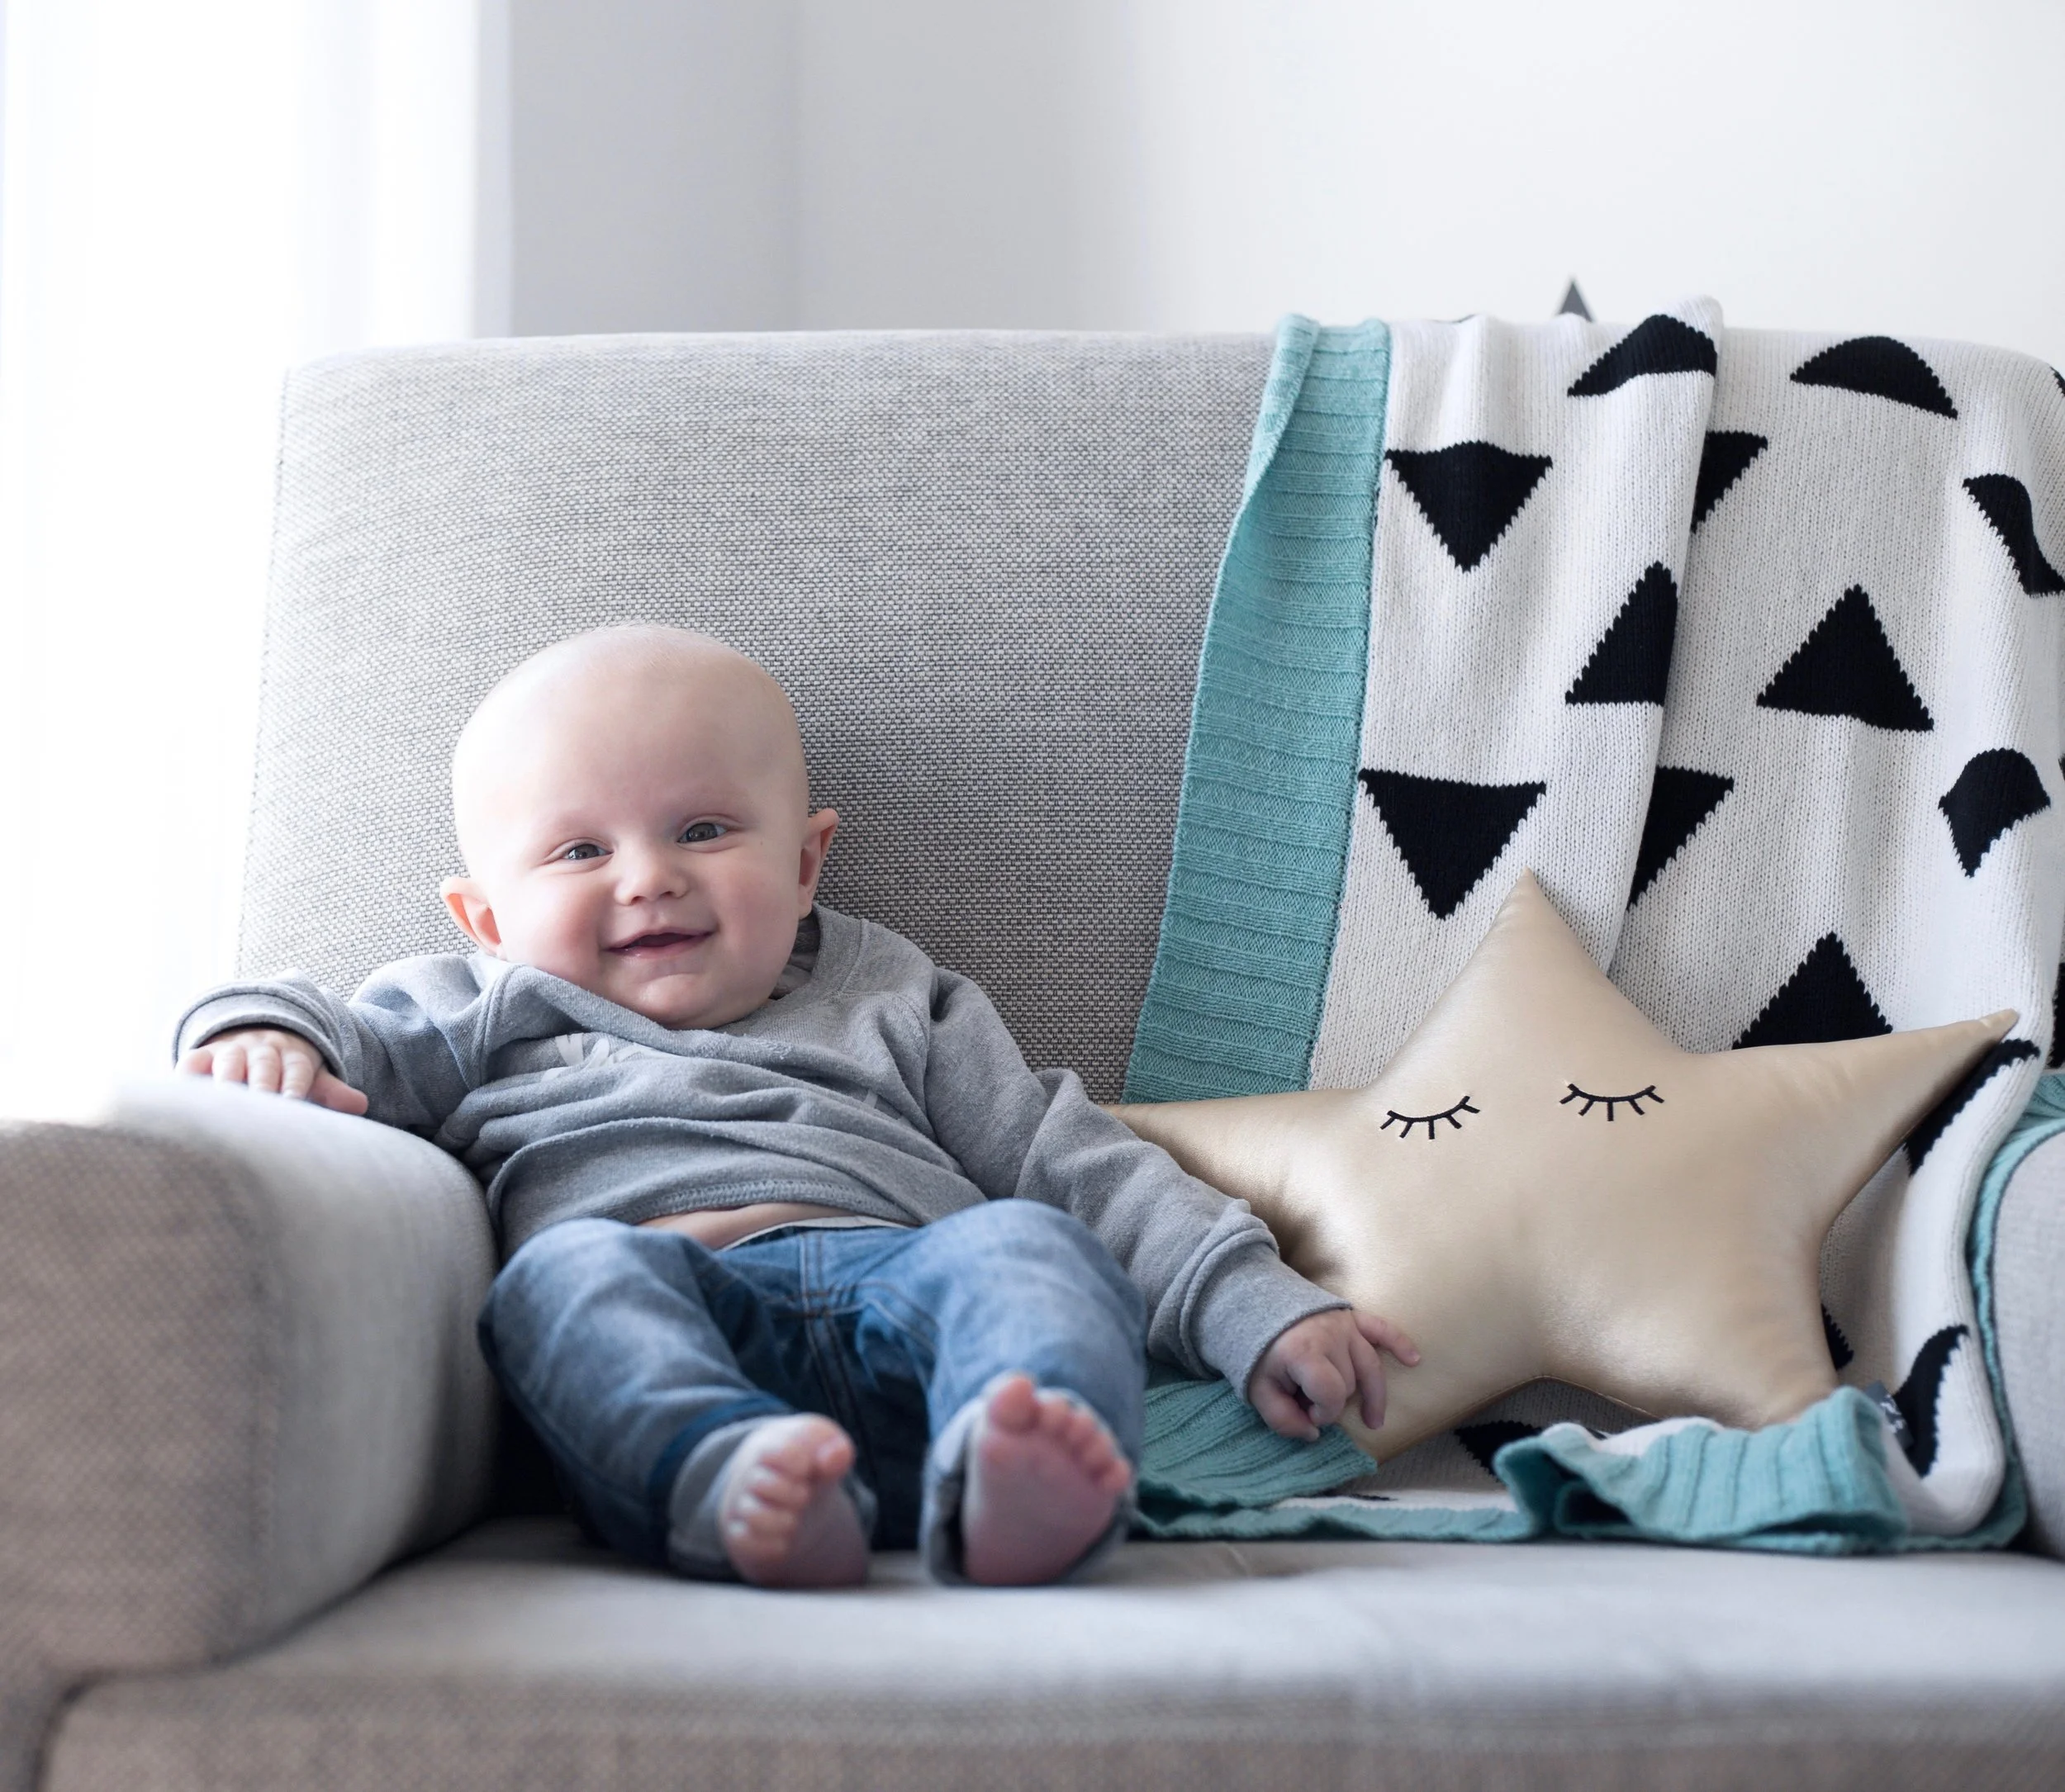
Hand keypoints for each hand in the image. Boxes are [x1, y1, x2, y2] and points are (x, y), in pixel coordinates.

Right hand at [177, 1027, 368, 1114]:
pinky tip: (183, 1093)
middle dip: (262, 1085)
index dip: (295, 1086)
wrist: (252, 1034)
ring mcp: (231, 1050)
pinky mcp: (201, 1056)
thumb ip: (331, 1091)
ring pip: (229, 1062)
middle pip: (264, 1065)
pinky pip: (192, 1062)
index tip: (292, 1105)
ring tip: (224, 1103)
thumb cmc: (285, 1069)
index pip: (297, 1069)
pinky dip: (186, 1076)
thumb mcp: (310, 1075)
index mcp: (293, 1056)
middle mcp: (262, 1050)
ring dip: (226, 1080)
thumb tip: (361, 1104)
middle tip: (260, 1107)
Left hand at [1247, 1308, 1420, 1440]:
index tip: (1307, 1414)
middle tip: (1314, 1404)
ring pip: (1368, 1365)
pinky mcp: (1351, 1316)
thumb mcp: (1258, 1390)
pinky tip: (1414, 1359)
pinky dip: (1399, 1343)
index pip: (1332, 1393)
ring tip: (1374, 1420)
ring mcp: (1343, 1324)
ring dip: (1372, 1393)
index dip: (1323, 1413)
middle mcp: (1329, 1336)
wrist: (1254, 1305)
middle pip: (1350, 1382)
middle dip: (1335, 1400)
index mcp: (1304, 1353)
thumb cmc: (1256, 1351)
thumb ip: (1282, 1419)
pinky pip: (1382, 1329)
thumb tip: (1313, 1434)